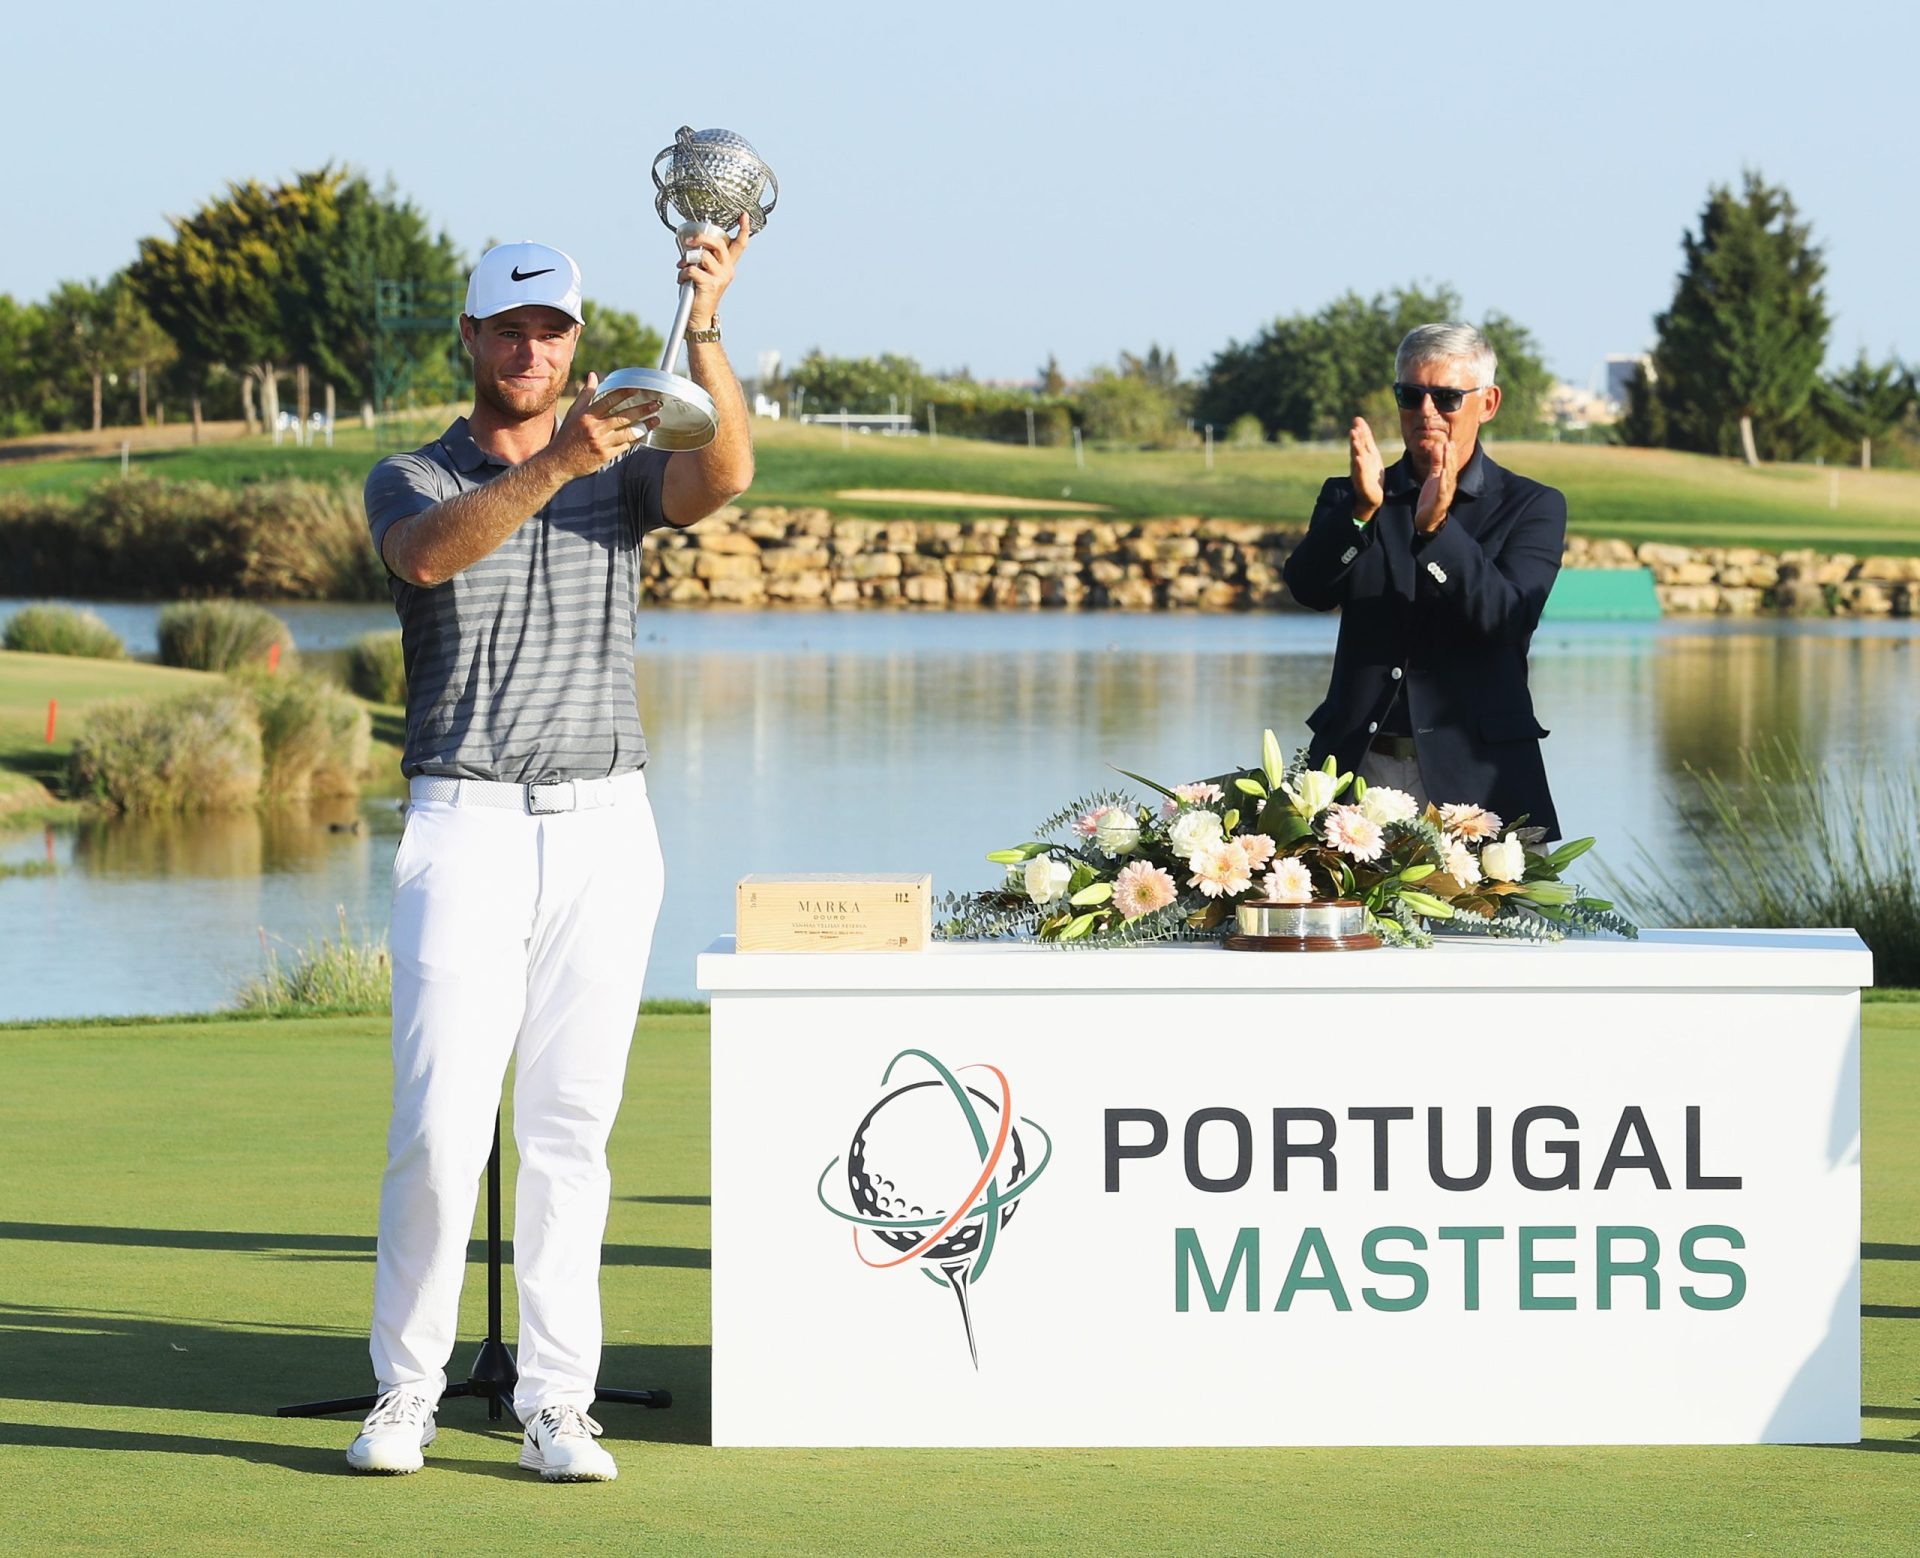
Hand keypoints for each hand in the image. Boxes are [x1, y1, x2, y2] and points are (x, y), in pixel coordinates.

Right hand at [548, 372, 662, 477]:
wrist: (559, 462)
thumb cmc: (567, 435)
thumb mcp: (574, 412)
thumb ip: (586, 394)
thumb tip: (593, 375)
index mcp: (587, 415)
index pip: (609, 400)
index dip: (625, 393)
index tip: (638, 389)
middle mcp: (595, 428)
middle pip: (623, 416)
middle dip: (642, 410)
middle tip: (656, 404)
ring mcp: (601, 443)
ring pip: (628, 432)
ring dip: (644, 426)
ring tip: (656, 420)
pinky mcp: (606, 456)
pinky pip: (625, 446)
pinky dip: (635, 440)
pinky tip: (644, 434)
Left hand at [678, 211, 751, 330]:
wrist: (699, 317)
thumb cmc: (699, 293)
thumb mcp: (704, 272)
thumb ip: (702, 258)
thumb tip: (691, 242)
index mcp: (728, 265)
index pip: (740, 244)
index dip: (743, 229)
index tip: (743, 215)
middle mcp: (728, 270)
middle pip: (718, 243)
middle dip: (700, 238)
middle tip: (689, 242)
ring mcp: (720, 277)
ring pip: (702, 256)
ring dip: (686, 260)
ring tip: (681, 267)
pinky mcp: (710, 284)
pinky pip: (692, 269)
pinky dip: (682, 273)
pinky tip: (681, 280)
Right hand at [1349, 418, 1383, 521]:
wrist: (1371, 496)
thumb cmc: (1370, 473)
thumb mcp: (1370, 452)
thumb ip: (1365, 437)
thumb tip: (1357, 419)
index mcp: (1362, 454)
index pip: (1360, 441)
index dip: (1359, 431)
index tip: (1357, 420)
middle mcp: (1358, 462)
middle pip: (1357, 449)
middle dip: (1355, 440)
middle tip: (1354, 430)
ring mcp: (1359, 472)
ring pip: (1357, 460)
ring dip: (1355, 451)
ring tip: (1355, 441)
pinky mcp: (1362, 483)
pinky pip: (1360, 474)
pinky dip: (1358, 466)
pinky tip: (1358, 459)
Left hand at [1415, 437, 1455, 533]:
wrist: (1426, 518)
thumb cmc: (1431, 497)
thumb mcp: (1432, 477)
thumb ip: (1436, 462)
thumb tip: (1438, 446)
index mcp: (1447, 479)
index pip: (1450, 464)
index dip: (1450, 453)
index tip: (1450, 441)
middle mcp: (1449, 485)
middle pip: (1451, 468)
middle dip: (1450, 456)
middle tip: (1449, 443)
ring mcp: (1445, 493)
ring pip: (1448, 477)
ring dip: (1448, 465)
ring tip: (1447, 454)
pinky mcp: (1440, 501)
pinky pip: (1442, 489)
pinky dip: (1443, 480)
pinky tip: (1443, 472)